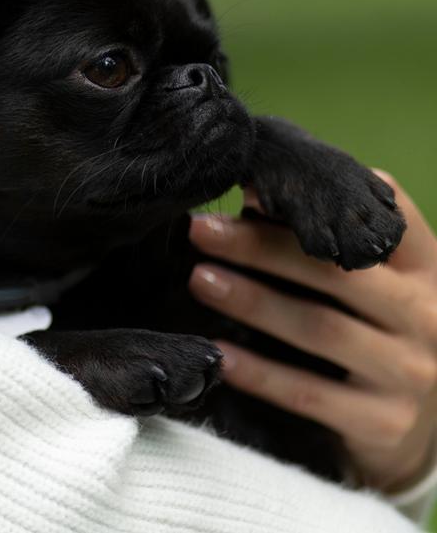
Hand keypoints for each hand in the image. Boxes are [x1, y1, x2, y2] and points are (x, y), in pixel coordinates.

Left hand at [188, 171, 436, 491]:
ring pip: (320, 328)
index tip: (248, 187)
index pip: (384, 219)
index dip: (318, 199)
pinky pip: (308, 393)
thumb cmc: (375, 332)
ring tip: (199, 280)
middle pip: (336, 273)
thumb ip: (327, 242)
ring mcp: (409, 371)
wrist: (412, 425)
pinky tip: (218, 353)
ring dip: (253, 302)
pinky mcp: (384, 422)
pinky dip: (258, 372)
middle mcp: (426, 315)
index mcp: (424, 269)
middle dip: (260, 247)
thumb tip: (252, 196)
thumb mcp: (372, 283)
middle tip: (201, 231)